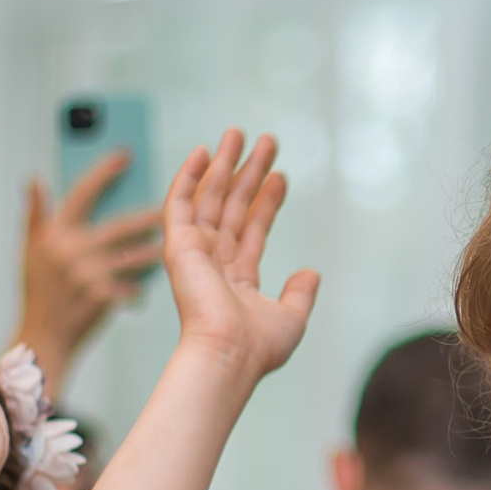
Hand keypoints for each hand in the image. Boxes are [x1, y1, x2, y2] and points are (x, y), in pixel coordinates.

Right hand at [14, 153, 163, 395]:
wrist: (42, 338)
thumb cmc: (38, 294)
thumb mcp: (30, 251)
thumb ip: (35, 215)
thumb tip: (34, 180)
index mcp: (54, 234)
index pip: (81, 194)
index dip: (103, 173)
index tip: (125, 156)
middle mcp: (69, 251)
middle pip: (118, 226)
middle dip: (146, 218)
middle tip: (171, 208)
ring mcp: (85, 275)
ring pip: (131, 257)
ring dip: (152, 252)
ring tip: (169, 245)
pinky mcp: (100, 298)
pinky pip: (130, 287)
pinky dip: (139, 286)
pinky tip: (147, 286)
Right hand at [162, 131, 319, 379]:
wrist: (229, 355)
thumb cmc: (257, 348)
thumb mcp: (291, 318)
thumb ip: (300, 293)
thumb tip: (311, 273)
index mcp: (238, 279)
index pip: (253, 229)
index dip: (267, 201)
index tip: (281, 176)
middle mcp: (214, 262)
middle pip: (233, 206)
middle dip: (248, 173)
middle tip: (265, 143)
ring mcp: (195, 253)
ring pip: (210, 198)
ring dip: (223, 164)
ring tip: (239, 134)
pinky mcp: (179, 246)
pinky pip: (180, 203)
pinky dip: (189, 176)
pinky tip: (202, 152)